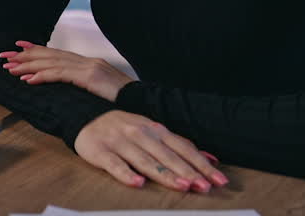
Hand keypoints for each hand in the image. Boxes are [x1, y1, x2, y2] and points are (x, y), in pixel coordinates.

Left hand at [0, 40, 132, 101]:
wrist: (142, 101)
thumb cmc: (123, 101)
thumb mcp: (101, 90)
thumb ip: (86, 85)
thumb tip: (70, 89)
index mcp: (88, 63)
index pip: (57, 53)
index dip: (36, 50)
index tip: (19, 47)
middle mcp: (86, 61)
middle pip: (50, 55)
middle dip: (25, 56)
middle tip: (5, 56)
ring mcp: (87, 67)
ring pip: (51, 64)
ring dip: (28, 66)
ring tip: (11, 69)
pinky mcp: (89, 77)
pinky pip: (60, 75)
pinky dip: (42, 76)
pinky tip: (29, 80)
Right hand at [75, 110, 227, 192]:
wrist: (86, 117)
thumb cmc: (125, 129)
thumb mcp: (153, 131)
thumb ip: (179, 145)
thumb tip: (211, 158)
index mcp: (155, 129)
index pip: (183, 148)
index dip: (201, 164)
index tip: (218, 179)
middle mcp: (140, 133)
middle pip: (168, 156)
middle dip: (188, 172)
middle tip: (204, 186)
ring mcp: (120, 142)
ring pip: (145, 161)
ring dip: (165, 174)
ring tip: (182, 186)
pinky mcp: (100, 151)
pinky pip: (115, 164)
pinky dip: (126, 174)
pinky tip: (138, 183)